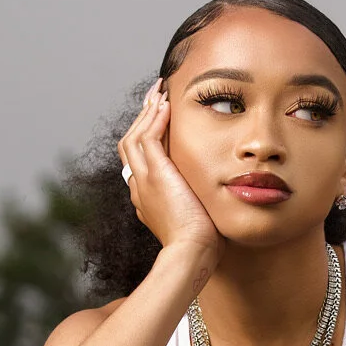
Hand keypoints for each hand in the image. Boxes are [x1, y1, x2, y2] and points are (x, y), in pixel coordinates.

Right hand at [118, 79, 223, 264]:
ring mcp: (143, 180)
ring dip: (147, 112)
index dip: (147, 137)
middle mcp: (139, 187)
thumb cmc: (202, 243)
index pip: (139, 160)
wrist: (193, 253)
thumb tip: (215, 191)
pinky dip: (155, 119)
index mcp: (146, 198)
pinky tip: (166, 105)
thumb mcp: (198, 216)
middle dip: (142, 118)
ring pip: (134, 136)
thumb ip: (198, 200)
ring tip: (160, 93)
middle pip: (130, 144)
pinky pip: (148, 137)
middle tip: (155, 96)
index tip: (160, 120)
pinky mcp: (154, 174)